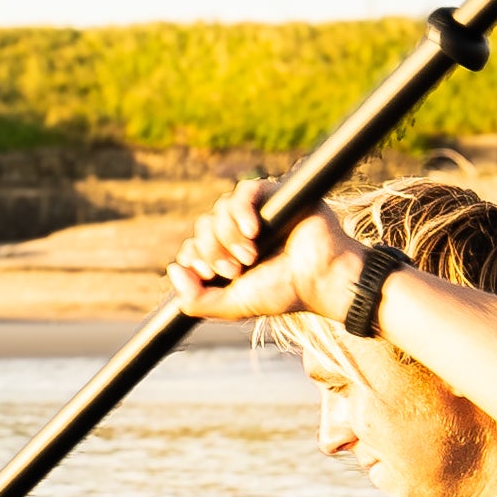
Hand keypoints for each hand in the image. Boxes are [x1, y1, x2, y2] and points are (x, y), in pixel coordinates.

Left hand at [172, 181, 343, 322]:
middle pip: (203, 227)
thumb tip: (173, 270)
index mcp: (229, 257)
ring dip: (228, 235)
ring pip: (220, 209)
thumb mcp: (235, 304)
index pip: (193, 248)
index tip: (209, 275)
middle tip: (235, 269)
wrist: (323, 280)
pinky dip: (242, 210)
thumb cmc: (286, 292)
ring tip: (251, 255)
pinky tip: (253, 230)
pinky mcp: (275, 195)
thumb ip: (198, 300)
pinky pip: (244, 191)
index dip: (194, 258)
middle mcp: (239, 233)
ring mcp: (256, 213)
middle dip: (212, 250)